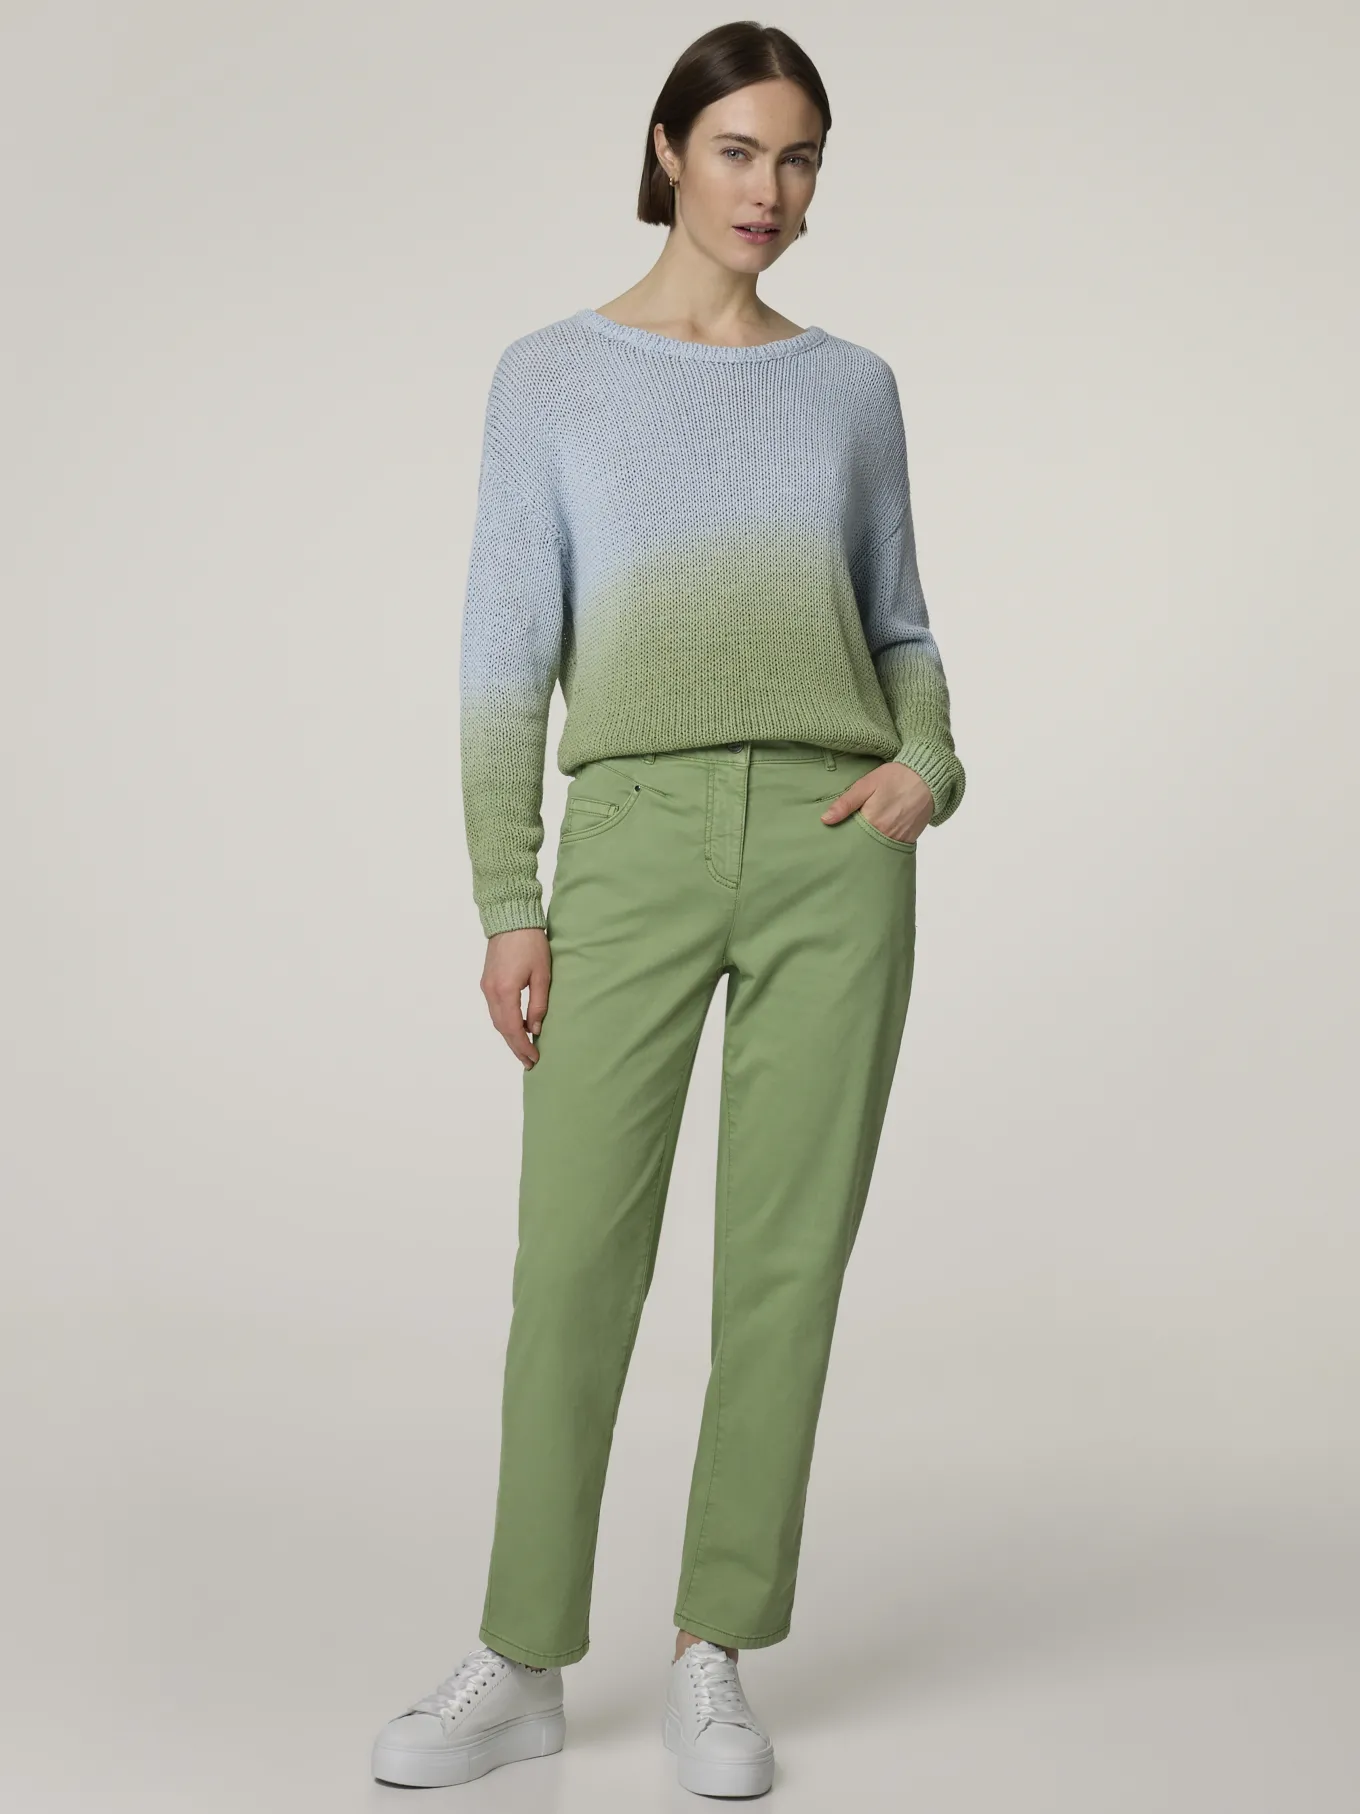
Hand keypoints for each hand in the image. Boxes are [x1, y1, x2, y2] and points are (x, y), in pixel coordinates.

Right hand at [480, 927, 551, 1067]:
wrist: (511, 919)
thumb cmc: (530, 943)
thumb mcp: (542, 975)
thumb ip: (538, 1004)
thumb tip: (535, 1029)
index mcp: (505, 991)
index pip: (512, 1028)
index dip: (523, 1046)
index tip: (534, 1058)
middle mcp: (491, 992)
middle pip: (501, 1028)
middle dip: (515, 1046)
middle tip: (529, 1061)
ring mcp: (486, 987)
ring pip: (496, 1020)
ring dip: (509, 1036)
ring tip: (523, 1049)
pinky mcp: (486, 982)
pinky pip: (494, 1009)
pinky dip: (504, 1022)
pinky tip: (516, 1027)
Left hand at [820, 762, 932, 842]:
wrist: (927, 776)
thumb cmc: (896, 777)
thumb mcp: (866, 784)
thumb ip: (845, 803)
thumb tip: (825, 820)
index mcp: (872, 822)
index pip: (849, 839)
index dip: (841, 838)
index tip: (833, 837)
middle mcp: (885, 835)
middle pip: (863, 847)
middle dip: (854, 844)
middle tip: (845, 839)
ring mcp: (899, 839)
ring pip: (877, 849)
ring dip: (869, 845)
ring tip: (862, 837)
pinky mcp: (909, 839)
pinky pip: (892, 847)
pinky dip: (883, 844)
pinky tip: (878, 836)